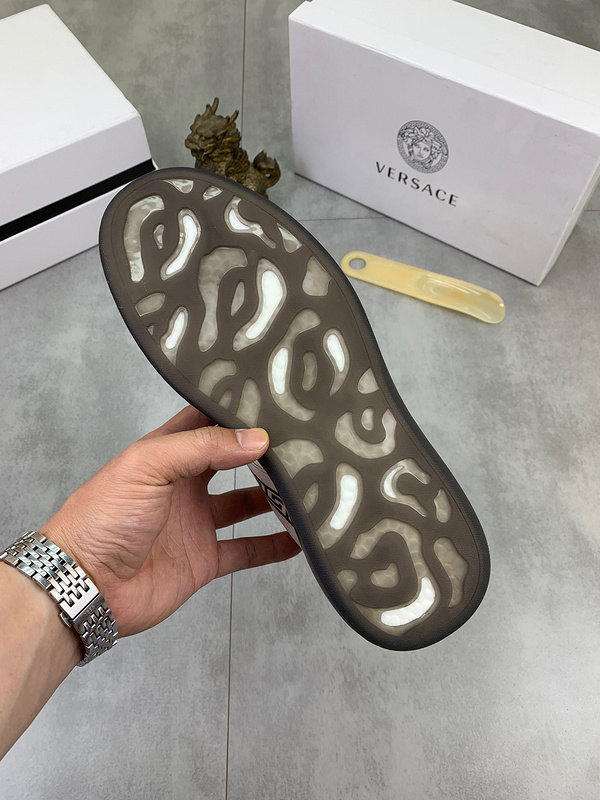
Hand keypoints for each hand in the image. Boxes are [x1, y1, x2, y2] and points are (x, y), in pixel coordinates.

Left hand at [41, 406, 299, 636]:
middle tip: (301, 443)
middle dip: (263, 453)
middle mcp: (185, 485)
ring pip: (246, 504)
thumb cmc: (103, 516)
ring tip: (309, 486)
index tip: (272, 399)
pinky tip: (300, 538)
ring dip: (274, 498)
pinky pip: (247, 549)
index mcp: (167, 454)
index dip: (235, 410)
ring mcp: (196, 523)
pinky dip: (274, 545)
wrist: (85, 585)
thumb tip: (256, 438)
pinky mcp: (204, 559)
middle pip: (233, 462)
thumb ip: (202, 448)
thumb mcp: (148, 466)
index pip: (206, 422)